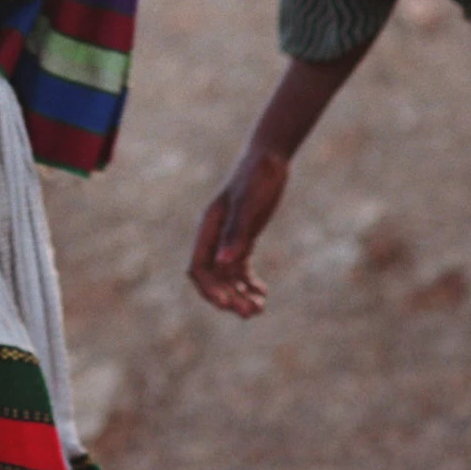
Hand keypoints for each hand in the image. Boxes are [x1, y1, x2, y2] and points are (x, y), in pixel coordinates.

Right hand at [188, 149, 290, 317]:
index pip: (200, 267)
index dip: (210, 288)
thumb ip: (237, 231)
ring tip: (259, 308)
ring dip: (240, 294)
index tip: (227, 304)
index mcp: (210, 227)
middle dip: (229, 296)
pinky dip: (250, 283)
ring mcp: (229, 238)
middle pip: (214, 277)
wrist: (271, 157)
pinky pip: (241, 269)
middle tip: (251, 312)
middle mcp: (215, 236)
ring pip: (228, 276)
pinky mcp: (243, 238)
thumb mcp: (250, 202)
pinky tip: (263, 293)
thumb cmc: (258, 175)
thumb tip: (225, 262)